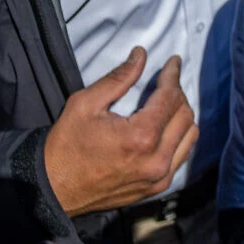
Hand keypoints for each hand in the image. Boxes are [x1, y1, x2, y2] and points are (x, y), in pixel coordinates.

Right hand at [43, 47, 197, 216]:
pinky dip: (179, 137)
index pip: (170, 98)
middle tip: (166, 81)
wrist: (54, 189)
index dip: (172, 75)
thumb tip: (141, 54)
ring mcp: (160, 177)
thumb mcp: (85, 104)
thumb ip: (119, 78)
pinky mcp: (157, 187)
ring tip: (167, 102)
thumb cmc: (66, 145)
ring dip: (182, 114)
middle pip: (185, 115)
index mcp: (141, 137)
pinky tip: (166, 126)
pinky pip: (181, 155)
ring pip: (189, 136)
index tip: (173, 61)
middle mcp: (157, 160)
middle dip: (177, 93)